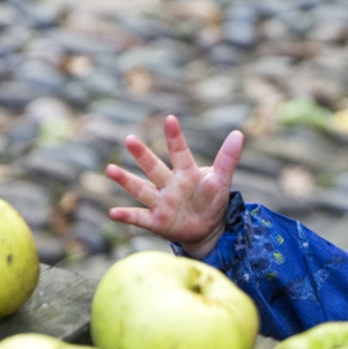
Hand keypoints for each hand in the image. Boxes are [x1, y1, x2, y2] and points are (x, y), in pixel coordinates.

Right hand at [105, 115, 242, 258]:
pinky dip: (127, 216)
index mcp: (186, 173)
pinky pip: (139, 217)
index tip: (170, 119)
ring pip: (141, 189)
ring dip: (126, 180)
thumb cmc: (212, 200)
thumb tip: (238, 133)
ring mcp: (161, 202)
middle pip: (154, 168)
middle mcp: (169, 184)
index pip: (180, 152)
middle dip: (142, 155)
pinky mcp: (156, 221)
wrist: (208, 229)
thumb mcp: (221, 181)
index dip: (176, 137)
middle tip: (129, 139)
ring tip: (110, 169)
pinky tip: (113, 213)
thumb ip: (228, 158)